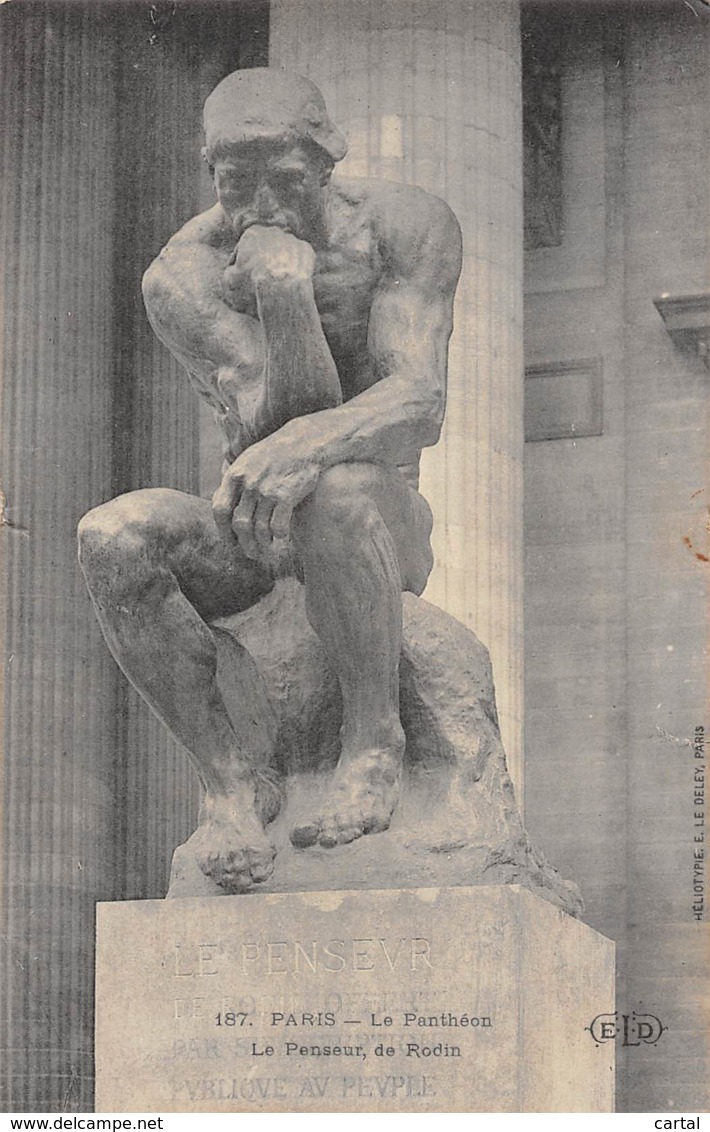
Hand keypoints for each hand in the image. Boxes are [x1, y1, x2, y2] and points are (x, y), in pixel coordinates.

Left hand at [212, 420, 320, 559]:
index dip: (223, 530)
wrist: (305, 442)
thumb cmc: (274, 453)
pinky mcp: (287, 495)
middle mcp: (248, 483)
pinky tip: (282, 544)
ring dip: (262, 545)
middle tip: (250, 554)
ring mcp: (267, 490)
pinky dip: (279, 540)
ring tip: (266, 552)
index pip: (220, 509)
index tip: (230, 543)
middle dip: (243, 544)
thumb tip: (218, 503)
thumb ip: (232, 481)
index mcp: (234, 475)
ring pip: (259, 529)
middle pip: (239, 524)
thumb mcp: (247, 460)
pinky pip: (279, 527)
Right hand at [223, 226, 314, 300]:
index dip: (241, 265)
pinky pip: (300, 260)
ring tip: (277, 282)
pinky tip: (291, 281)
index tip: (243, 278)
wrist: (282, 288)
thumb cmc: (253, 283)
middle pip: (265, 248)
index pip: (243, 249)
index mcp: (251, 233)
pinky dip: (295, 269)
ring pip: (283, 253)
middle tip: (261, 279)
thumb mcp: (230, 280)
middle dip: (263, 261)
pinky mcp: (307, 251)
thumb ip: (229, 272)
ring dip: (280, 264)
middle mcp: (273, 231)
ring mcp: (291, 239)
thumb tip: (232, 271)